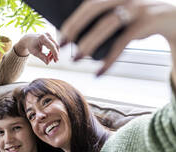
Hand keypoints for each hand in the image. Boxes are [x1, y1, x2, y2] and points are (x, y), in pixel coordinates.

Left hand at [14, 33, 59, 63]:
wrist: (29, 39)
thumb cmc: (31, 46)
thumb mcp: (35, 52)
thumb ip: (41, 57)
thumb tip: (48, 63)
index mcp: (42, 38)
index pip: (51, 46)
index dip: (55, 53)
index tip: (57, 60)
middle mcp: (47, 35)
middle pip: (55, 45)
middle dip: (55, 54)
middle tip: (54, 61)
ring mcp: (49, 35)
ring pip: (55, 46)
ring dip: (54, 53)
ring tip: (48, 58)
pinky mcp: (51, 37)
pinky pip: (54, 45)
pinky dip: (53, 50)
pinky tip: (49, 54)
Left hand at [60, 0, 175, 75]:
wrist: (173, 20)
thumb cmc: (138, 21)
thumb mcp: (121, 17)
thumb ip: (102, 22)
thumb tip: (76, 40)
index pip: (88, 5)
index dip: (72, 21)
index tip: (60, 37)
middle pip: (93, 9)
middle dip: (75, 27)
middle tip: (63, 46)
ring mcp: (136, 7)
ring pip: (107, 24)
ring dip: (88, 43)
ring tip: (76, 59)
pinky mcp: (146, 22)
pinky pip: (122, 42)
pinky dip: (109, 59)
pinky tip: (99, 72)